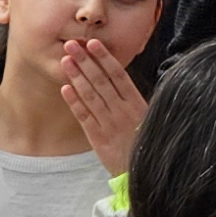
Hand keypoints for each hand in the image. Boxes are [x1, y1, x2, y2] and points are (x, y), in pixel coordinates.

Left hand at [58, 38, 148, 177]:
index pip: (118, 75)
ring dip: (77, 76)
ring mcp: (109, 124)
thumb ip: (136, 101)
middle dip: (85, 61)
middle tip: (71, 44)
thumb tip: (123, 80)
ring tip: (65, 60)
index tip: (93, 43)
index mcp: (137, 104)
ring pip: (90, 95)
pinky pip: (84, 116)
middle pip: (101, 80)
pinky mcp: (98, 138)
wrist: (144, 174)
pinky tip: (65, 88)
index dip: (104, 58)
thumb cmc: (147, 144)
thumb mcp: (150, 119)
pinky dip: (74, 102)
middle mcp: (122, 111)